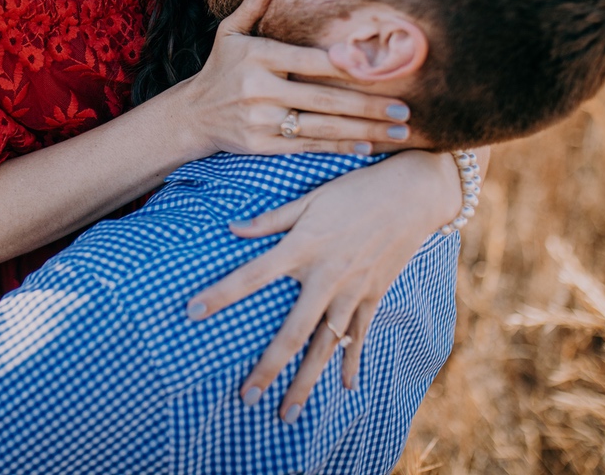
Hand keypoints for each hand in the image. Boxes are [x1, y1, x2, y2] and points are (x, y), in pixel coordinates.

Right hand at [175, 0, 412, 158]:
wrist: (192, 115)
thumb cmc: (220, 68)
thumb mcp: (229, 32)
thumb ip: (254, 6)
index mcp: (258, 57)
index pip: (309, 61)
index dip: (343, 65)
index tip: (376, 68)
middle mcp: (259, 89)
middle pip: (323, 98)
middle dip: (368, 105)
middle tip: (405, 108)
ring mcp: (261, 120)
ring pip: (322, 126)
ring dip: (364, 129)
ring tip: (398, 130)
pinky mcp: (262, 145)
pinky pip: (308, 145)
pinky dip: (339, 146)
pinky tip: (368, 145)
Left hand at [185, 151, 464, 420]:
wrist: (412, 194)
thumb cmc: (355, 190)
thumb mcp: (310, 198)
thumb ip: (271, 219)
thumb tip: (232, 228)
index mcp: (303, 248)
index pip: (253, 275)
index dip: (221, 293)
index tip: (192, 312)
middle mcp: (326, 277)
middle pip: (293, 332)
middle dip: (268, 368)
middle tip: (246, 397)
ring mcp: (352, 291)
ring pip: (325, 346)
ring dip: (307, 382)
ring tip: (287, 413)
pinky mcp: (374, 295)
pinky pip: (360, 335)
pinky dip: (352, 362)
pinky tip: (346, 387)